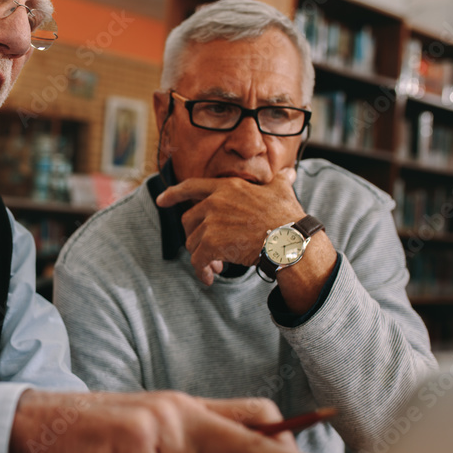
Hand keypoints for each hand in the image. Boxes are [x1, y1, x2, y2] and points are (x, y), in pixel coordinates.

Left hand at [155, 168, 302, 284]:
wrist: (290, 240)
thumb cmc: (288, 217)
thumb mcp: (283, 192)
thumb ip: (280, 181)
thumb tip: (290, 173)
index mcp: (227, 187)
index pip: (192, 186)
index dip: (173, 193)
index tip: (161, 200)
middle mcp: (215, 202)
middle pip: (189, 220)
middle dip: (195, 236)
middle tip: (210, 252)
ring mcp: (211, 222)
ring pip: (192, 242)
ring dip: (202, 256)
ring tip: (217, 266)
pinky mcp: (211, 243)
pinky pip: (197, 260)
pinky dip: (201, 271)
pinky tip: (209, 279)